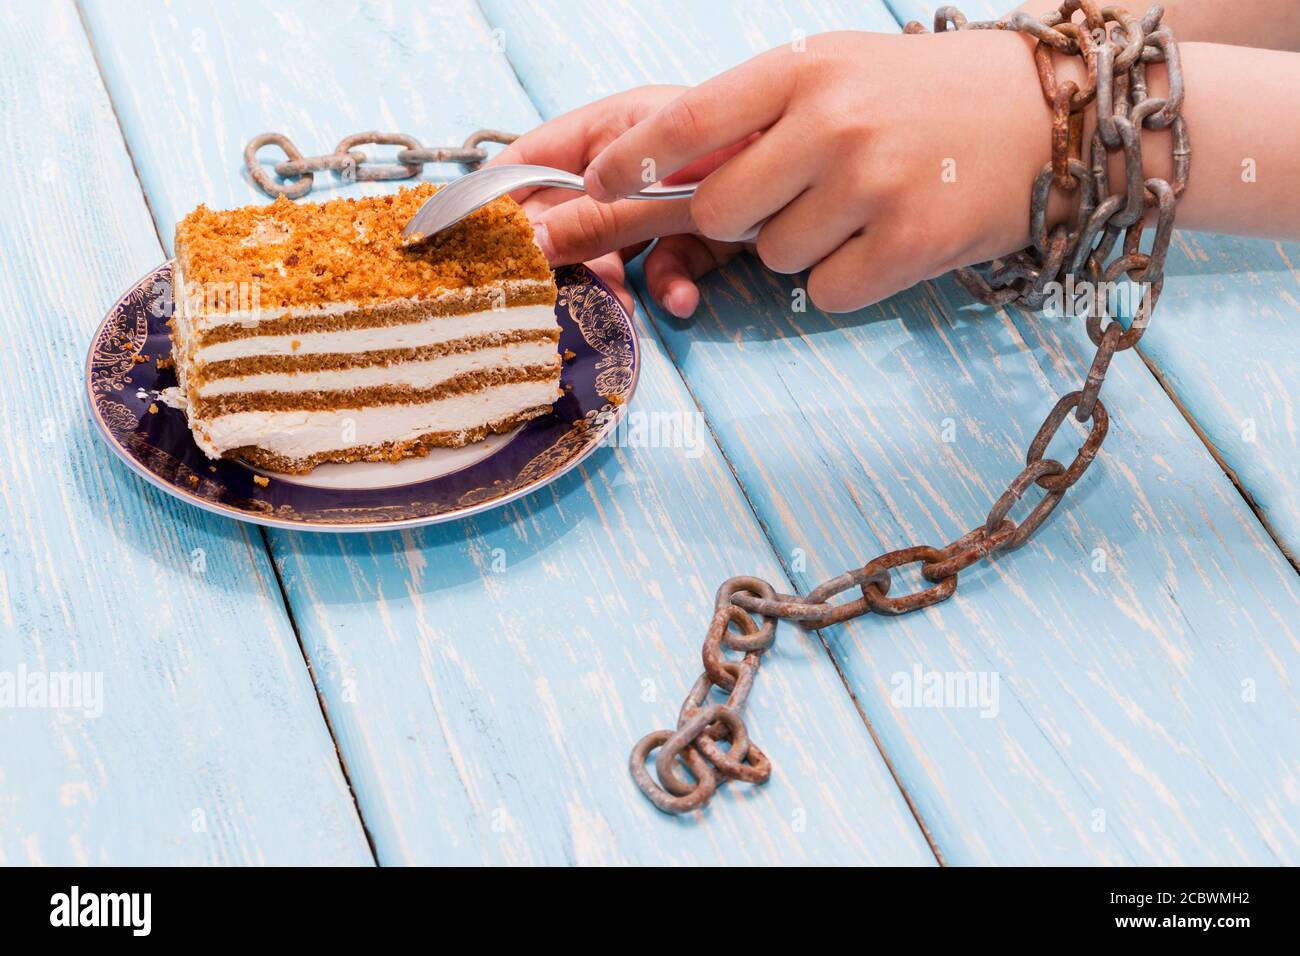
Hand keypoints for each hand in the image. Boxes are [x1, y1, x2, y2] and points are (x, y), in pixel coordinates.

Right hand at [491, 87, 746, 317]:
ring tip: (621, 306)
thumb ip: (598, 220)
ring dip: (616, 283)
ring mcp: (667, 199)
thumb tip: (529, 249)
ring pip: (616, 250)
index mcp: (613, 130)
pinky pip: (666, 264)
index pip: (528, 160)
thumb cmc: (753, 156)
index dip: (497, 202)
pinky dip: (670, 286)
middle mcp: (634, 163)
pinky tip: (681, 303)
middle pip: (568, 215)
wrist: (845, 166)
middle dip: (564, 259)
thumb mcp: (663, 193)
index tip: (476, 249)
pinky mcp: (703, 234)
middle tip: (555, 295)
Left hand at [583, 29, 1060, 311]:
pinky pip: (826, 293)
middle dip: (736, 220)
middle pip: (717, 210)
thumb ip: (755, 114)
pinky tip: (889, 238)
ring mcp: (873, 183)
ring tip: (862, 206)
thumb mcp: (836, 71)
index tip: (595, 184)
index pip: (684, 122)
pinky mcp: (909, 244)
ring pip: (774, 258)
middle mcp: (832, 120)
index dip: (628, 163)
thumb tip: (662, 173)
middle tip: (788, 197)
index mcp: (802, 66)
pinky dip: (847, 278)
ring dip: (803, 247)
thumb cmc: (921, 95)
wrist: (1047, 114)